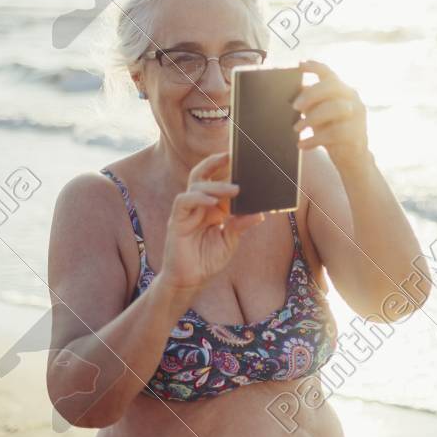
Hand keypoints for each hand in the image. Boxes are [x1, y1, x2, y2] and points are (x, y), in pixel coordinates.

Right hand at [157, 153, 262, 292]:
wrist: (190, 280)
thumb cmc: (207, 260)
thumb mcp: (230, 242)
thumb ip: (240, 226)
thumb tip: (259, 214)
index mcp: (211, 208)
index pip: (217, 181)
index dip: (225, 169)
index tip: (241, 157)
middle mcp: (199, 205)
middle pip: (201, 175)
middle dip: (214, 162)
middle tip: (231, 156)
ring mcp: (186, 212)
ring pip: (196, 186)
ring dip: (215, 185)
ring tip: (235, 189)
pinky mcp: (176, 221)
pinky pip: (184, 201)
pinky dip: (198, 198)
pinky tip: (213, 202)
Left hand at [293, 59, 369, 171]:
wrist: (353, 159)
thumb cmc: (334, 133)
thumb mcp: (320, 115)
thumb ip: (312, 103)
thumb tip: (294, 91)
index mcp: (343, 91)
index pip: (330, 74)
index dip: (315, 67)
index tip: (299, 65)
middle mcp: (353, 100)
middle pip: (333, 86)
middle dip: (311, 94)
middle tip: (295, 107)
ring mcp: (357, 117)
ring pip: (335, 108)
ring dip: (311, 118)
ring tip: (297, 129)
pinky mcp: (356, 134)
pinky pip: (334, 133)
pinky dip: (314, 139)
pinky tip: (302, 145)